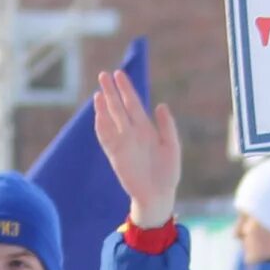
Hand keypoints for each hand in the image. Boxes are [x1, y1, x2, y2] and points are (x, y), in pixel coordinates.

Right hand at [91, 70, 181, 230]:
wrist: (159, 195)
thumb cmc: (167, 173)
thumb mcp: (172, 146)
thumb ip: (167, 126)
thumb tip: (160, 105)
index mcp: (146, 129)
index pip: (133, 104)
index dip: (126, 89)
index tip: (119, 74)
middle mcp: (132, 133)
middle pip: (118, 108)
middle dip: (111, 92)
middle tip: (103, 74)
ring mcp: (122, 144)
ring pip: (110, 121)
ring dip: (103, 108)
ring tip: (98, 93)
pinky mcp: (116, 156)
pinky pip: (106, 138)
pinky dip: (102, 126)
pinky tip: (98, 114)